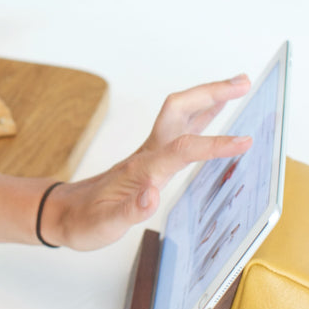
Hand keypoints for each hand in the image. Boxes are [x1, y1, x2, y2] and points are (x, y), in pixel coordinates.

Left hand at [44, 75, 252, 251]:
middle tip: (244, 83)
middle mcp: (148, 154)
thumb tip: (152, 195)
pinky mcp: (152, 158)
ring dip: (210, 97)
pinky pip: (181, 128)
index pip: (183, 149)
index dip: (214, 144)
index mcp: (141, 170)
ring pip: (182, 114)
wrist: (64, 212)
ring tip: (239, 86)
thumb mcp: (103, 225)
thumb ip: (129, 211)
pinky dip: (203, 115)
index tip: (244, 141)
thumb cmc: (84, 220)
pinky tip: (215, 112)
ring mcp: (150, 153)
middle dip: (212, 93)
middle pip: (180, 110)